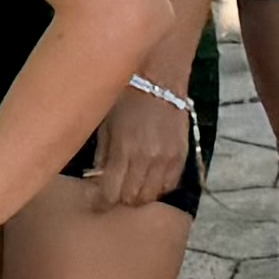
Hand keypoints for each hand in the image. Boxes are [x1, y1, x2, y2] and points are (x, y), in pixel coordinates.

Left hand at [86, 76, 190, 212]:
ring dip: (139, 195)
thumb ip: (103, 155)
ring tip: (131, 186)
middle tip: (113, 192)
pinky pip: (170, 185)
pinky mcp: (181, 156)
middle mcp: (147, 159)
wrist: (159, 77)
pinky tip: (150, 178)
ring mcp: (167, 159)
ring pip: (152, 196)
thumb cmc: (125, 96)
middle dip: (120, 199)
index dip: (101, 201)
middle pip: (131, 199)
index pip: (111, 193)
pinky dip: (158, 187)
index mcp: (123, 151)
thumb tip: (97, 178)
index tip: (97, 200)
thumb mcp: (105, 123)